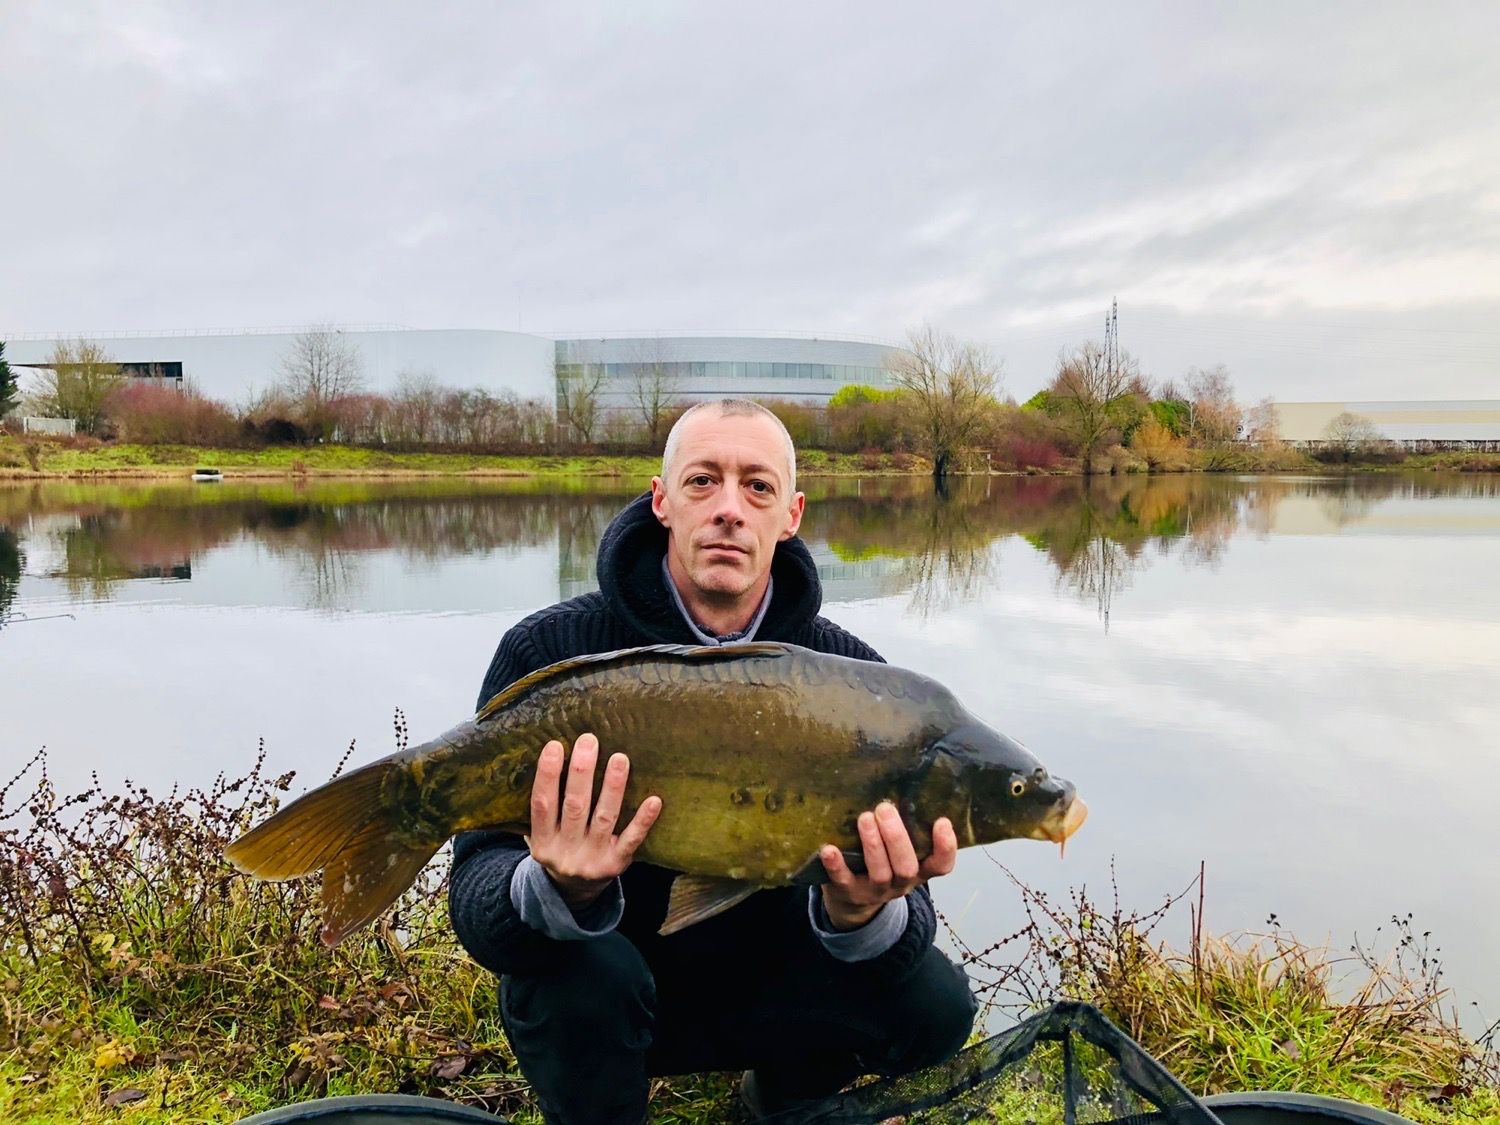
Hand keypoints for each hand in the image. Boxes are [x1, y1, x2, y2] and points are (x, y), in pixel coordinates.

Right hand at [526, 733, 661, 911]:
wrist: (574, 892)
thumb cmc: (561, 846)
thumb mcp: (543, 833)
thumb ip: (545, 805)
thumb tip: (554, 754)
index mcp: (542, 840)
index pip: (541, 804)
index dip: (547, 775)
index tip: (555, 745)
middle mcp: (565, 851)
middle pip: (574, 807)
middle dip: (581, 772)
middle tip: (589, 740)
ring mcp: (591, 859)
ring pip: (604, 818)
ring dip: (612, 787)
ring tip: (620, 758)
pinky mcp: (616, 864)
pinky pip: (630, 840)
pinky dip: (642, 821)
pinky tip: (654, 800)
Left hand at [819, 804, 956, 930]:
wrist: (852, 900)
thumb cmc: (881, 861)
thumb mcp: (898, 850)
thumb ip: (904, 828)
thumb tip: (901, 783)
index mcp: (918, 870)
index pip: (941, 865)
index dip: (945, 847)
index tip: (942, 821)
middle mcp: (901, 883)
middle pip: (907, 867)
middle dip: (896, 837)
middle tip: (884, 808)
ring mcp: (875, 891)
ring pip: (880, 873)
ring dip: (873, 845)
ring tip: (865, 818)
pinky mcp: (848, 892)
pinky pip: (843, 881)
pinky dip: (836, 865)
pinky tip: (829, 849)